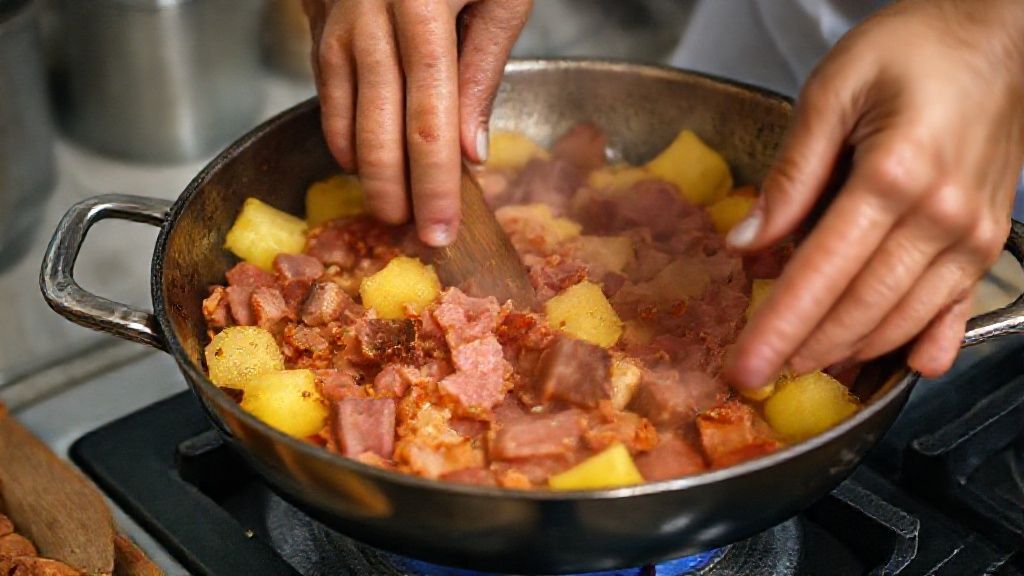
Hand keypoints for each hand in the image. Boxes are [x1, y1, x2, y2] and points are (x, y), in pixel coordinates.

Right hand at [302, 0, 531, 245]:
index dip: (436, 185)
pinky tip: (358, 160)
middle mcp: (371, 17)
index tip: (443, 229)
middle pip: (380, 129)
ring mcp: (339, 19)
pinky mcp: (321, 21)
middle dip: (398, 192)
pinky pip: (324, 91)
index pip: (432, 121)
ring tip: (389, 209)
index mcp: (424, 7)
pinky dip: (340, 133)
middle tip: (416, 234)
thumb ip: (484, 67)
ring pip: (344, 115)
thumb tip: (470, 152)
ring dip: (366, 172)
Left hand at [725, 0, 1023, 388]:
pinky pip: (957, 306)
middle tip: (760, 377)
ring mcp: (972, 233)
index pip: (820, 273)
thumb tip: (747, 242)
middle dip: (803, 350)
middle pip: (860, 307)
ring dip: (851, 349)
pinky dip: (930, 341)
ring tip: (805, 366)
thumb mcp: (832, 91)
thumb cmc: (912, 50)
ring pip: (903, 317)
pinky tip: (907, 365)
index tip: (745, 366)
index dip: (778, 327)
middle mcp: (940, 214)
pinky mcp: (987, 238)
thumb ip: (790, 173)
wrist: (998, 33)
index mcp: (893, 174)